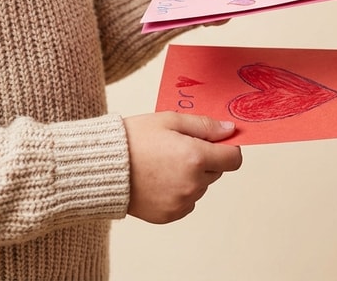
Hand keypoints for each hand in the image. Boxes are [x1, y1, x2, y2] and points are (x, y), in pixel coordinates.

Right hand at [123, 112, 242, 223]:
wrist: (102, 167)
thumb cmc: (135, 139)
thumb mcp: (170, 120)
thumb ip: (204, 125)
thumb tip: (229, 130)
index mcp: (196, 157)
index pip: (234, 159)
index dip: (228, 148)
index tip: (216, 142)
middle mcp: (192, 184)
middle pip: (218, 171)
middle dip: (207, 159)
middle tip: (180, 148)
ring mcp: (181, 202)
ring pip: (201, 187)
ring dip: (193, 176)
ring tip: (165, 163)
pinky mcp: (169, 216)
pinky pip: (187, 202)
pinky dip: (180, 191)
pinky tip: (160, 179)